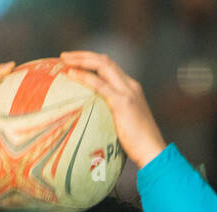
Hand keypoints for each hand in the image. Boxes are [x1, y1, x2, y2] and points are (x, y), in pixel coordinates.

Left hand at [58, 51, 166, 168]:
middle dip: (83, 55)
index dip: (92, 60)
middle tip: (64, 56)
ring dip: (82, 60)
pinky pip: (100, 85)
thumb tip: (94, 118)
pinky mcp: (122, 102)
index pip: (110, 66)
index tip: (75, 61)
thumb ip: (113, 114)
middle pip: (105, 60)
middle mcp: (130, 85)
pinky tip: (71, 74)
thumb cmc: (138, 144)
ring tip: (64, 59)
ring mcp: (127, 92)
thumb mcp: (125, 122)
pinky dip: (84, 77)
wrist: (152, 151)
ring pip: (102, 65)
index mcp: (131, 88)